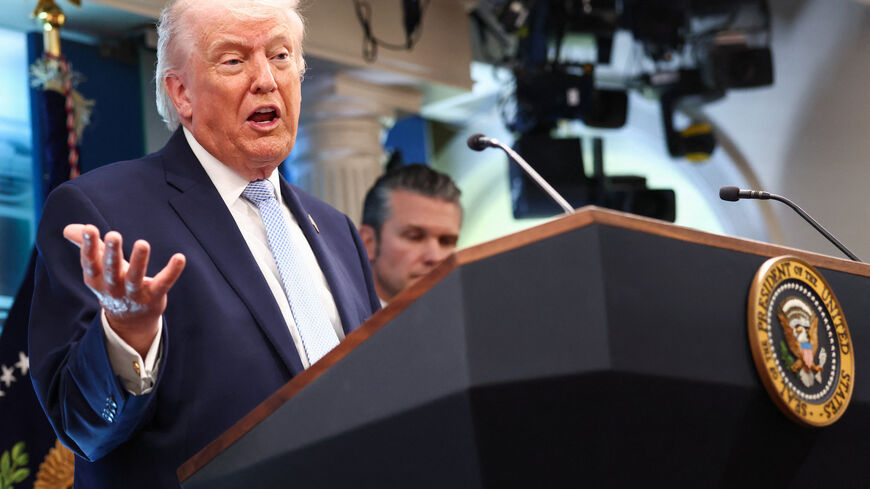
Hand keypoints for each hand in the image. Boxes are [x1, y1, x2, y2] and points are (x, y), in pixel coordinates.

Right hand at [63, 224, 185, 356]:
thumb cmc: (114, 284)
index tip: (90, 229)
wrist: (130, 321)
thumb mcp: (99, 269)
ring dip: (139, 261)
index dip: (88, 247)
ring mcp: (134, 294)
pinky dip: (172, 271)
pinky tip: (180, 258)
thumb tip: (68, 228)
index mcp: (97, 279)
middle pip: (112, 270)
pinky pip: (163, 283)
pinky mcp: (154, 297)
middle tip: (113, 235)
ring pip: (136, 278)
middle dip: (111, 253)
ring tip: (142, 243)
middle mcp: (114, 288)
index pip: (90, 262)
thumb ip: (87, 246)